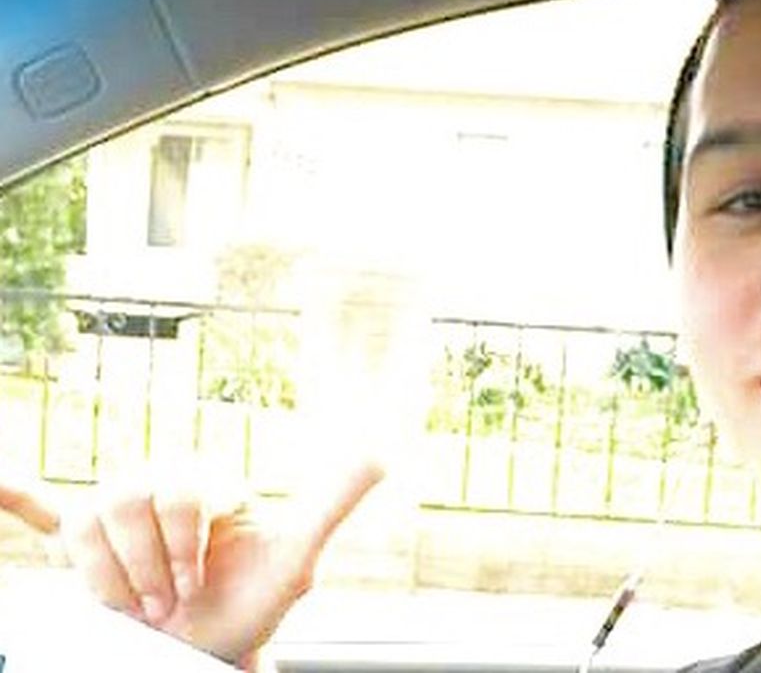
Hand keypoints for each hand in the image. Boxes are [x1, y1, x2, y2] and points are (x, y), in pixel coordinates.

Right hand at [0, 460, 383, 667]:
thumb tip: (382, 450)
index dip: (182, 546)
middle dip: (147, 565)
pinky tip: (3, 485)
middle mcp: (160, 488)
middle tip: (167, 604)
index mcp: (206, 485)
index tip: (193, 587)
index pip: (178, 490)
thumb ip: (332, 502)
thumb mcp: (297, 557)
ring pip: (88, 524)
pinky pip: (47, 516)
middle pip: (127, 500)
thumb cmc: (255, 604)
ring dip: (110, 579)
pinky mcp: (87, 548)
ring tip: (139, 606)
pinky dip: (20, 499)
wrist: (214, 651)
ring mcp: (122, 518)